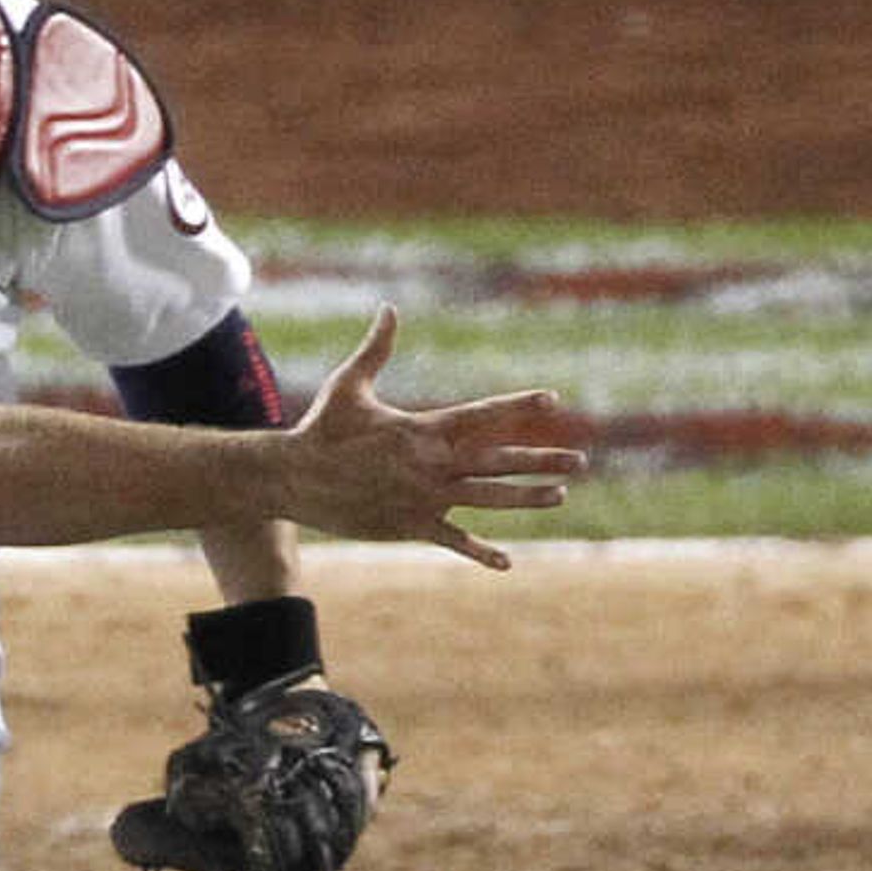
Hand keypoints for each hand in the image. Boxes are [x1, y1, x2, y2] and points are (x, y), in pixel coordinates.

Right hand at [284, 305, 585, 570]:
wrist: (292, 477)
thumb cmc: (321, 429)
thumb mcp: (349, 384)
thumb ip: (377, 348)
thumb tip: (389, 308)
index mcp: (423, 428)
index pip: (482, 414)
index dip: (518, 405)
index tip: (552, 399)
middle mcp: (431, 464)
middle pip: (498, 460)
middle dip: (541, 459)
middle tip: (579, 461)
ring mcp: (423, 498)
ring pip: (486, 498)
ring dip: (525, 498)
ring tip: (558, 495)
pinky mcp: (408, 525)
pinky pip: (452, 540)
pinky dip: (479, 551)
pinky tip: (506, 562)